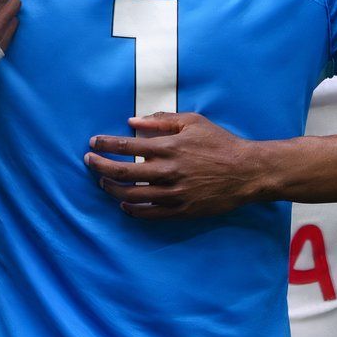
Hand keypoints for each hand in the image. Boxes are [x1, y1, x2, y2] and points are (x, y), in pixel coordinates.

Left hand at [84, 112, 266, 218]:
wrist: (247, 172)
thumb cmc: (220, 143)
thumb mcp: (193, 122)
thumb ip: (162, 121)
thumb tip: (133, 122)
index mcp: (169, 147)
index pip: (126, 146)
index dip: (105, 144)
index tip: (93, 143)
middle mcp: (168, 171)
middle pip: (122, 172)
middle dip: (100, 166)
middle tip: (89, 161)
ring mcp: (173, 194)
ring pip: (131, 195)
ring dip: (111, 189)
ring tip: (102, 183)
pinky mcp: (181, 210)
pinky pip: (149, 214)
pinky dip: (132, 210)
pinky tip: (124, 204)